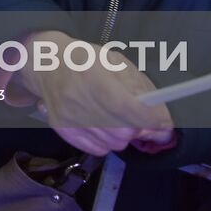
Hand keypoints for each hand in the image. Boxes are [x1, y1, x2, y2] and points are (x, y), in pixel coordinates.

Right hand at [10, 31, 174, 156]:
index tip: (163, 120)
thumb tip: (160, 118)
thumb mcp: (115, 62)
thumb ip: (140, 87)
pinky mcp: (61, 130)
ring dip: (123, 135)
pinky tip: (102, 125)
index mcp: (92, 75)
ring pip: (113, 144)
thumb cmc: (86, 60)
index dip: (150, 118)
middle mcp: (77, 99)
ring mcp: (68, 118)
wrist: (47, 63)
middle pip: (123, 132)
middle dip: (138, 127)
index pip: (126, 107)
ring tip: (116, 118)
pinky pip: (98, 150)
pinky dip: (107, 142)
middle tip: (138, 117)